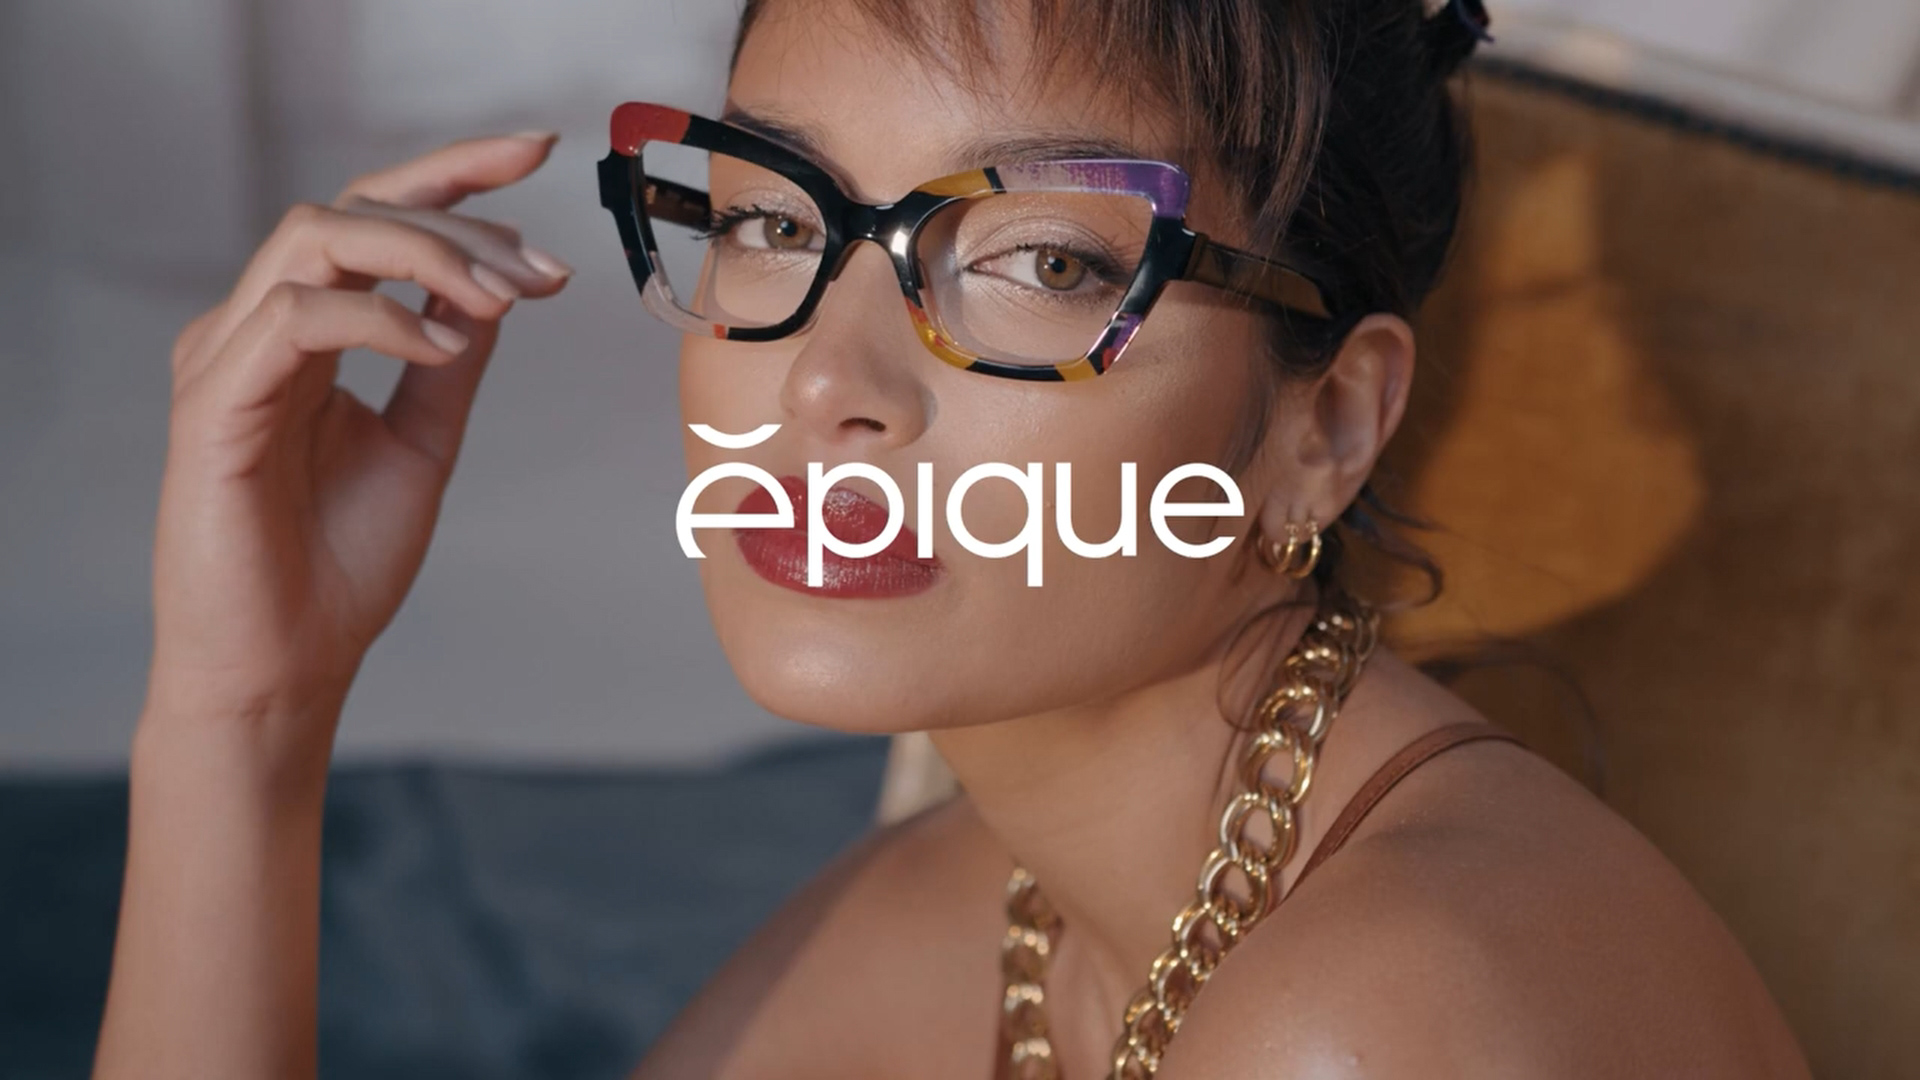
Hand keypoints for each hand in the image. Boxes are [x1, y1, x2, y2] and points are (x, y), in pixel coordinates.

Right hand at [146, 132, 569, 737]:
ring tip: (502, 300)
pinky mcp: (211, 407)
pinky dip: (382, 319)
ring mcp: (226, 361)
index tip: (539, 153)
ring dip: (425, 255)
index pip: (373, 217)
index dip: (453, 171)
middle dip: (459, 216)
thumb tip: (501, 290)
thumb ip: (449, 364)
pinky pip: (295, 319)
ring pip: (316, 239)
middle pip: (349, 208)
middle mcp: (257, 330)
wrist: (288, 667)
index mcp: (304, 333)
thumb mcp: (422, 444)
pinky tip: (444, 348)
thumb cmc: (338, 565)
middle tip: (543, 268)